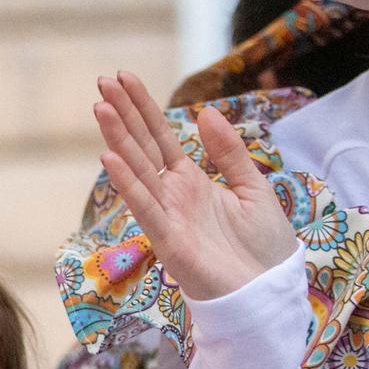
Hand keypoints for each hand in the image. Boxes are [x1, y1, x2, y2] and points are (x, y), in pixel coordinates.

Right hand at [93, 71, 293, 301]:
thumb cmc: (264, 247)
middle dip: (122, 113)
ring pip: (137, 169)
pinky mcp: (167, 239)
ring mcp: (167, 215)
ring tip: (99, 107)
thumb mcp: (254, 187)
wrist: (269, 290)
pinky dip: (126, 181)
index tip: (123, 78)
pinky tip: (109, 156)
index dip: (142, 107)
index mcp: (192, 181)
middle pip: (143, 145)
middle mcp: (173, 194)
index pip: (160, 136)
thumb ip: (230, 152)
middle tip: (102, 81)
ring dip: (117, 138)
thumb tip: (205, 112)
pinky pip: (144, 205)